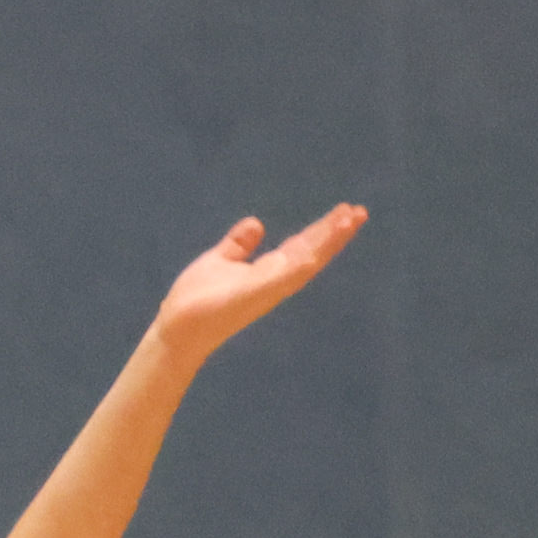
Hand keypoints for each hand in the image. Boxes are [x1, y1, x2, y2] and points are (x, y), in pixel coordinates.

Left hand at [151, 202, 367, 364]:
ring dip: (331, 240)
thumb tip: (255, 224)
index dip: (322, 230)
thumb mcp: (220, 261)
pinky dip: (310, 256)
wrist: (177, 327)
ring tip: (352, 218)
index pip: (302, 247)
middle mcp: (275, 280)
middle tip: (360, 210)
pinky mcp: (260, 292)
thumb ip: (238, 245)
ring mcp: (270, 287)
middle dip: (335, 232)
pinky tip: (325, 241)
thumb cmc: (196, 300)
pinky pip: (291, 272)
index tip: (343, 211)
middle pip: (312, 251)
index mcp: (267, 272)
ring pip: (309, 260)